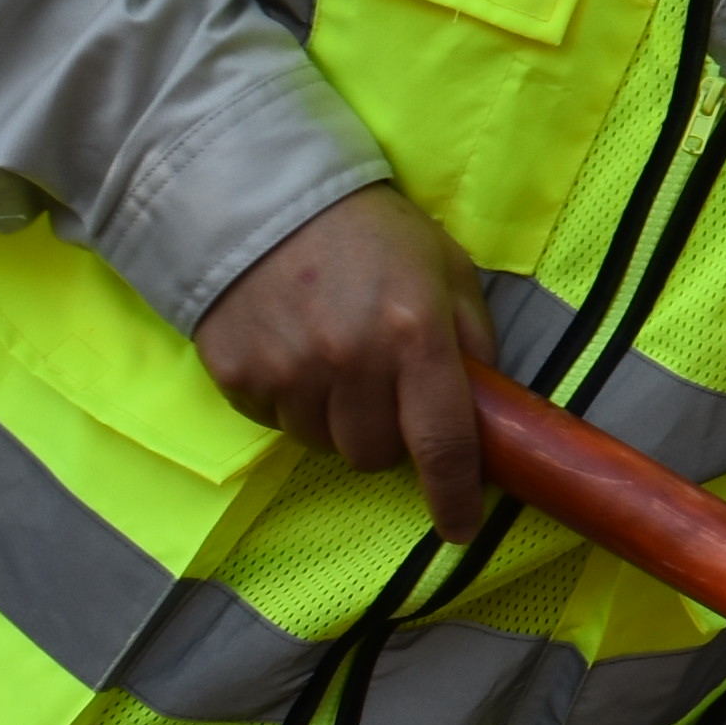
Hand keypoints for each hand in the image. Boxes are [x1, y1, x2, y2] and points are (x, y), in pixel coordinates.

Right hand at [195, 186, 496, 542]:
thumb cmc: (371, 234)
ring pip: (323, 445)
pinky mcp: (236, 375)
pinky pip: (274, 423)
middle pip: (375, 455)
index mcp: (413, 334)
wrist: (263, 196)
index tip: (459, 528)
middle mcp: (349, 360)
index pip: (441, 442)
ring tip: (335, 362)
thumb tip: (490, 416)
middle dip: (388, 438)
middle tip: (384, 391)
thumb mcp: (446, 273)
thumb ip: (473, 344)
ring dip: (337, 421)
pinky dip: (290, 404)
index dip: (454, 495)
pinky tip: (294, 353)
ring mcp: (287, 371)